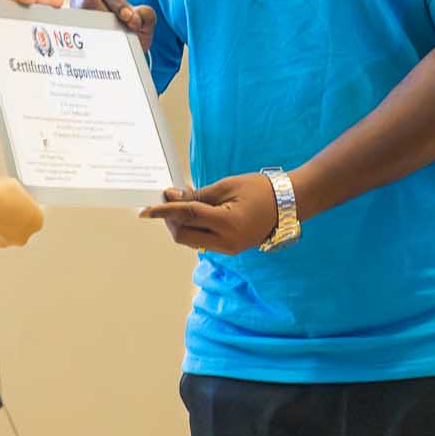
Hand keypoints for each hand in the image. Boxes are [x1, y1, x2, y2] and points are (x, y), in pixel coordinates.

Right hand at [0, 176, 45, 248]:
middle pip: (20, 226)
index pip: (33, 214)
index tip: (16, 201)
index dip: (24, 206)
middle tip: (2, 204)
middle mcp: (24, 235)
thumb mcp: (13, 185)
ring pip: (4, 232)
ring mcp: (6, 242)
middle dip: (12, 217)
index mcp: (36, 221)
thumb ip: (18, 195)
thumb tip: (14, 195)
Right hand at [67, 0, 156, 53]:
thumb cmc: (131, 32)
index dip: (116, 2)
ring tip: (105, 41)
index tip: (127, 17)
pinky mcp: (68, 32)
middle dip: (104, 14)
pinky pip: (66, 32)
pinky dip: (75, 39)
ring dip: (91, 29)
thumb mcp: (144, 24)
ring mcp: (74, 16)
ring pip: (76, 17)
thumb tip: (133, 19)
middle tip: (116, 29)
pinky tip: (87, 48)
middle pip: (87, 0)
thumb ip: (146, 16)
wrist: (124, 54)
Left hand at [139, 172, 276, 255]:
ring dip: (179, 224)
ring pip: (190, 241)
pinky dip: (193, 228)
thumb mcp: (226, 186)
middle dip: (169, 220)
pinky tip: (193, 213)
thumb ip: (197, 196)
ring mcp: (229, 249)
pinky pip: (202, 241)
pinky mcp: (230, 249)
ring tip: (180, 203)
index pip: (186, 217)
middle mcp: (226, 242)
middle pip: (182, 236)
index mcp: (227, 223)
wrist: (289, 204)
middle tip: (167, 199)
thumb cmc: (259, 189)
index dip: (163, 212)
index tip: (145, 211)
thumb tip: (172, 198)